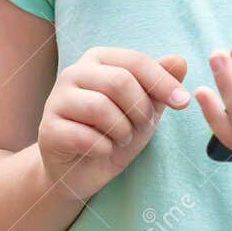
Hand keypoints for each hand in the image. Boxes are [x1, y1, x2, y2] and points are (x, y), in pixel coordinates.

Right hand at [37, 47, 189, 200]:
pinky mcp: (47, 129)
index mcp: (99, 59)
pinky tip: (102, 151)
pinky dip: (103, 148)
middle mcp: (74, 73)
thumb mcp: (144, 108)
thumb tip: (181, 60)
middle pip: (119, 82)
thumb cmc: (115, 132)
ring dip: (122, 130)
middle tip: (142, 127)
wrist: (81, 171)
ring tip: (121, 139)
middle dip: (140, 110)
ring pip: (100, 108)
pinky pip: (83, 136)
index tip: (183, 103)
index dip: (163, 82)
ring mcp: (56, 99)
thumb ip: (160, 84)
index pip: (136, 61)